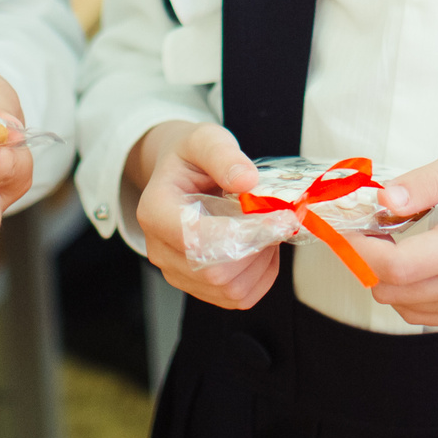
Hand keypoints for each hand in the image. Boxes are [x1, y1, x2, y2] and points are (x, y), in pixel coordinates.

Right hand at [131, 120, 275, 308]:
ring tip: (266, 229)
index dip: (245, 234)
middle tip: (277, 219)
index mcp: (156, 211)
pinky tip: (262, 248)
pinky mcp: (197, 286)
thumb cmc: (191, 158)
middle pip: (216, 272)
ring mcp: (177, 272)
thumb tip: (246, 181)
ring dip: (262, 262)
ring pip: (231, 290)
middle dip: (258, 249)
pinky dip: (261, 276)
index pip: (198, 239)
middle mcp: (160, 249)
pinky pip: (238, 298)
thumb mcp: (205, 140)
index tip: (281, 218)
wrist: (179, 175)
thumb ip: (223, 156)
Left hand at [356, 141, 437, 327]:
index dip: (355, 247)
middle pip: (390, 289)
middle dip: (364, 256)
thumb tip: (383, 200)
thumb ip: (426, 182)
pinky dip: (401, 286)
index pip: (395, 266)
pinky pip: (416, 311)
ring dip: (382, 273)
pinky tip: (411, 254)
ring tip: (391, 235)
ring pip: (398, 303)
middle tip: (363, 220)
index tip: (335, 223)